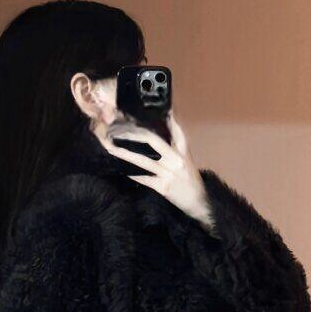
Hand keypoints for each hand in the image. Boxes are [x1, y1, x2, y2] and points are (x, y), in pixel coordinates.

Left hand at [94, 113, 213, 229]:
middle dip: (134, 134)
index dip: (165, 117)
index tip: (148, 109)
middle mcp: (176, 160)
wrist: (199, 203)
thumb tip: (159, 132)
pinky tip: (120, 169)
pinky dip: (133, 174)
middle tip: (118, 129)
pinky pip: (145, 179)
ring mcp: (169, 174)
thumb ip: (174, 146)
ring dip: (126, 154)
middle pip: (153, 141)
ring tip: (112, 148)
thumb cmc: (190, 180)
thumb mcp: (186, 160)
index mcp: (183, 151)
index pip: (175, 130)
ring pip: (144, 161)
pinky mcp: (163, 187)